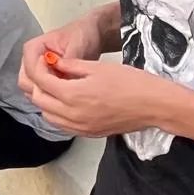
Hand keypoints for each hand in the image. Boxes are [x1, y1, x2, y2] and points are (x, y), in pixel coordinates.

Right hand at [18, 13, 105, 96]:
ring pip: (31, 89)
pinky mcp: (42, 79)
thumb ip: (68, 61)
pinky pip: (40, 92)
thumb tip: (66, 77)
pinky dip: (51, 95)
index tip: (62, 83)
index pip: (31, 70)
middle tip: (65, 90)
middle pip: (26, 82)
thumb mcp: (77, 45)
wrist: (89, 35)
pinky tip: (66, 93)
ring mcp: (34, 70)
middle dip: (44, 89)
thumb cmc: (81, 36)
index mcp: (33, 48)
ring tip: (67, 91)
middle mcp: (30, 60)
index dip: (45, 80)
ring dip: (48, 93)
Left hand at [22, 55, 186, 138]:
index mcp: (73, 95)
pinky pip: (62, 126)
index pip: (41, 82)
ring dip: (45, 100)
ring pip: (47, 116)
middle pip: (39, 100)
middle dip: (38, 84)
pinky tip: (65, 102)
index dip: (38, 68)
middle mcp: (72, 115)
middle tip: (46, 72)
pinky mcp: (89, 134)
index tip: (43, 60)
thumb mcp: (98, 68)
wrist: (155, 105)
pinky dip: (56, 114)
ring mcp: (80, 127)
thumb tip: (52, 62)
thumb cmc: (130, 82)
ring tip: (54, 86)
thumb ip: (71, 66)